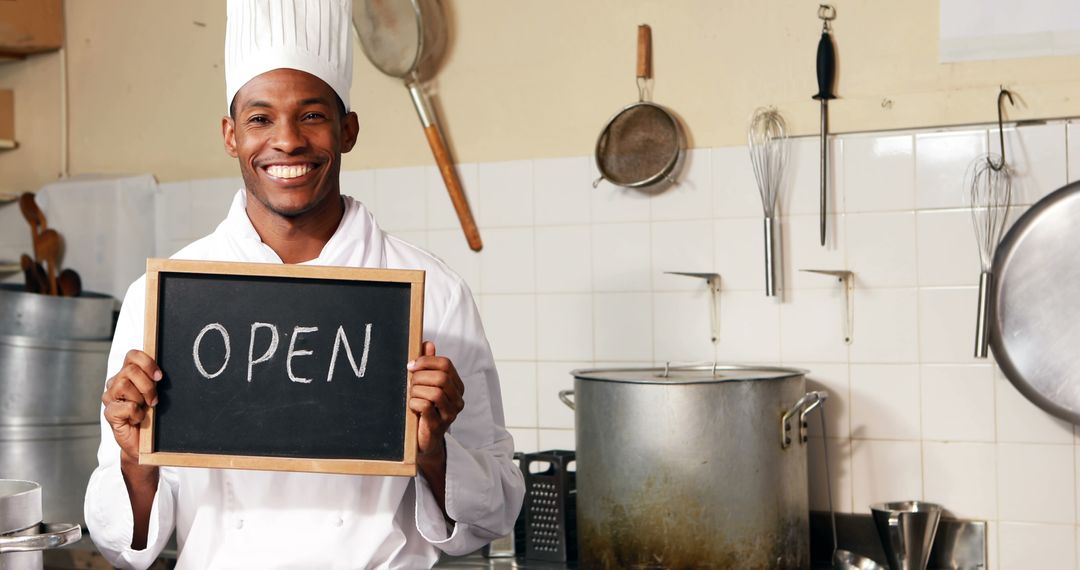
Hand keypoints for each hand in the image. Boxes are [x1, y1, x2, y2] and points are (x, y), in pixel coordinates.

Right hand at [102, 349, 161, 464]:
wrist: (144, 442)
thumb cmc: (151, 416)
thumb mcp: (156, 393)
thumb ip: (155, 379)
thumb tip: (162, 370)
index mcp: (128, 374)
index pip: (132, 355)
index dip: (147, 363)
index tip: (159, 377)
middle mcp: (116, 383)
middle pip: (130, 370)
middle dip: (148, 385)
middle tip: (154, 400)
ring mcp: (110, 398)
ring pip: (124, 385)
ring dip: (141, 398)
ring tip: (144, 409)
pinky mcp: (109, 413)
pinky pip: (125, 406)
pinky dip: (136, 413)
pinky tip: (137, 419)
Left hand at [407, 341, 464, 463]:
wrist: (424, 440)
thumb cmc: (424, 410)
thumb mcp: (426, 385)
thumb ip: (428, 365)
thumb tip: (428, 343)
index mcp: (456, 386)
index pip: (446, 364)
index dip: (426, 361)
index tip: (411, 366)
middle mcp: (457, 399)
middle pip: (441, 377)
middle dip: (420, 377)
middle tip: (409, 382)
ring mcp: (450, 414)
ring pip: (434, 392)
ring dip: (416, 391)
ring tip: (411, 395)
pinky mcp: (438, 425)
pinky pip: (426, 406)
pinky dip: (414, 403)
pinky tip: (412, 406)